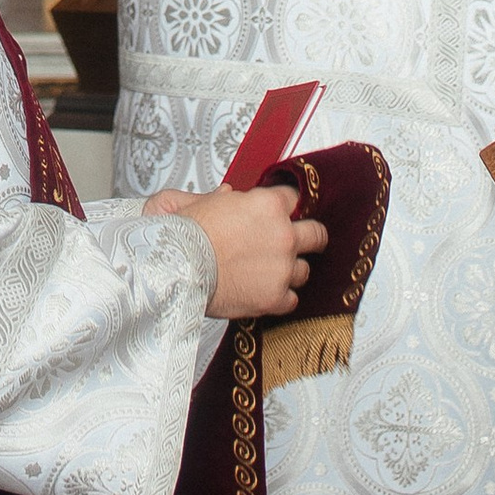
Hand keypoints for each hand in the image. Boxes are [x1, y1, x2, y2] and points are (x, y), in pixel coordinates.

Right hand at [146, 181, 326, 321]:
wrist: (177, 269)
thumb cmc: (185, 238)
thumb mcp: (197, 200)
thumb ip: (215, 195)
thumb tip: (226, 195)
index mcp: (268, 205)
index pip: (294, 198)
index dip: (287, 205)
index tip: (285, 212)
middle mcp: (283, 235)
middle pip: (316, 234)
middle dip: (310, 236)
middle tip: (302, 240)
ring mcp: (282, 269)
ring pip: (305, 270)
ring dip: (291, 270)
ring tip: (273, 271)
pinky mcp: (275, 298)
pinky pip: (292, 299)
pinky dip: (281, 297)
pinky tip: (267, 291)